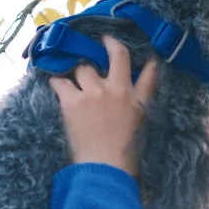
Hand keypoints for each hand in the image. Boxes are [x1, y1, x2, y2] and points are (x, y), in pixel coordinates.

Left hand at [49, 35, 159, 177]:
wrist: (105, 168)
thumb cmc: (127, 151)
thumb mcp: (143, 119)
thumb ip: (147, 92)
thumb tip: (153, 67)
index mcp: (135, 95)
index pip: (140, 67)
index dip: (124, 48)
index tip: (112, 40)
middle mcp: (115, 89)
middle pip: (108, 57)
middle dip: (100, 49)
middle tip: (90, 46)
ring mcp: (92, 93)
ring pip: (82, 67)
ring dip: (77, 70)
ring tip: (72, 74)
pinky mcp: (72, 102)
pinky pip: (59, 81)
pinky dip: (56, 80)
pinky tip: (54, 82)